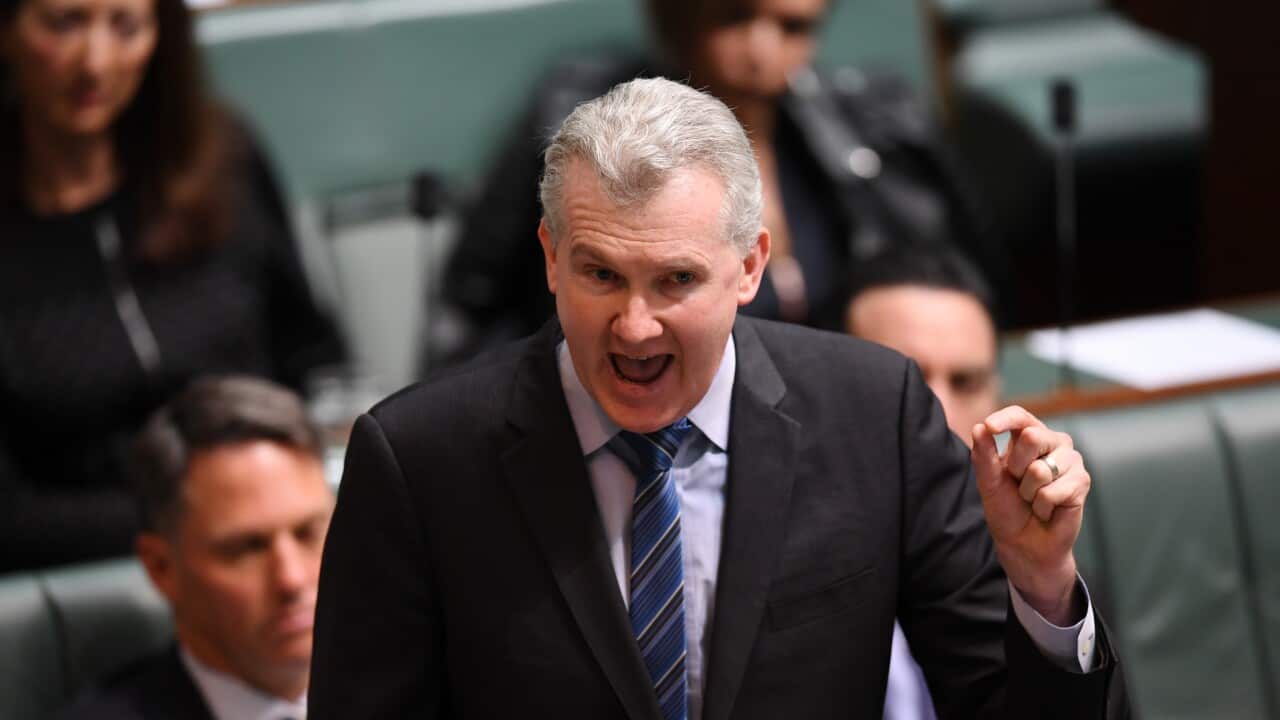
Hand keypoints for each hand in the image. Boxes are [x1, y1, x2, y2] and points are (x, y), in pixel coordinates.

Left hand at [971, 406, 1088, 624]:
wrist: (1024, 543)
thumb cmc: (1006, 508)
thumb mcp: (988, 481)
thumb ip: (983, 455)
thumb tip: (979, 427)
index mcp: (1028, 436)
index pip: (1020, 416)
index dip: (1005, 419)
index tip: (990, 427)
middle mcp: (1053, 442)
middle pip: (1032, 437)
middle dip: (1016, 468)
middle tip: (1019, 484)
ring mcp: (1071, 460)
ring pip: (1040, 469)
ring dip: (1029, 492)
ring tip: (1034, 499)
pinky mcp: (1082, 481)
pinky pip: (1052, 492)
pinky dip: (1042, 507)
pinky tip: (1047, 510)